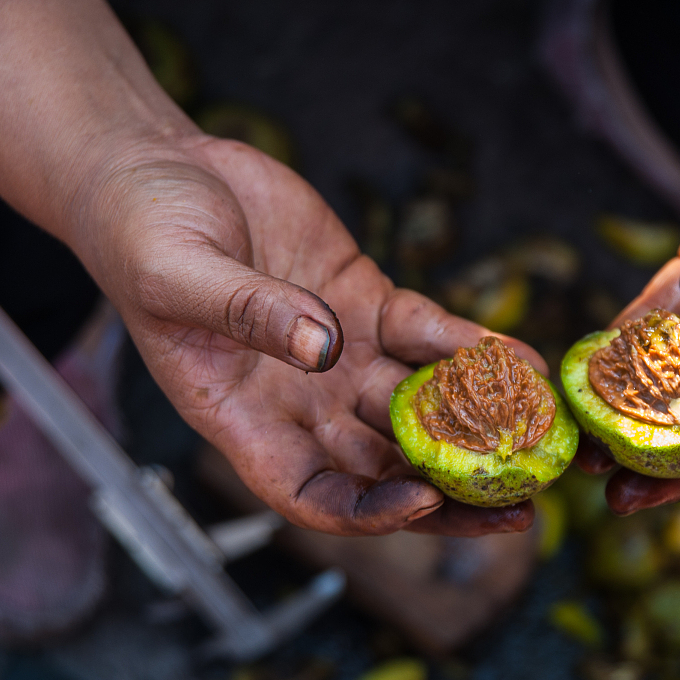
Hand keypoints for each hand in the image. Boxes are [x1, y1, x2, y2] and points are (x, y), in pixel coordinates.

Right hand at [79, 136, 539, 535]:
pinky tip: (521, 358)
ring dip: (477, 423)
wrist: (163, 169)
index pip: (313, 493)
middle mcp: (301, 400)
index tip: (424, 503)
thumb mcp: (175, 274)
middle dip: (451, 489)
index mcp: (243, 418)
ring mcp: (342, 352)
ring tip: (538, 431)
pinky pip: (430, 335)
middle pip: (384, 466)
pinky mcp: (369, 301)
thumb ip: (245, 313)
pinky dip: (473, 348)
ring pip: (419, 407)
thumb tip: (322, 351)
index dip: (369, 511)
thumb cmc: (141, 232)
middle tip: (520, 501)